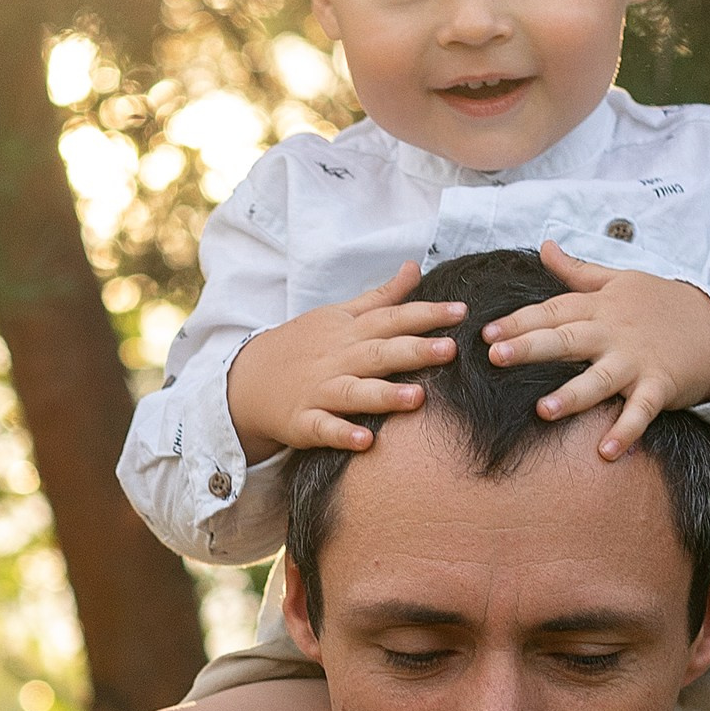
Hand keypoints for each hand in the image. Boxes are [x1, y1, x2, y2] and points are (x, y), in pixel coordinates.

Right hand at [228, 263, 466, 455]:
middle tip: (449, 350)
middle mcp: (338, 359)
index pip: (392, 318)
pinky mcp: (303, 421)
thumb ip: (381, 297)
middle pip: (379, 353)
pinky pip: (324, 429)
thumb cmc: (303, 346)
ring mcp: (319, 391)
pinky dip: (342, 434)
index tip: (462, 311)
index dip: (426, 314)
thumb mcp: (339, 315)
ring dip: (384, 395)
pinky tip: (365, 442)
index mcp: (350, 332)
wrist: (247, 380)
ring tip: (416, 398)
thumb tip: (415, 268)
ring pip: (355, 392)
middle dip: (414, 351)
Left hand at [482, 239, 709, 455]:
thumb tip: (544, 247)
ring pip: (600, 378)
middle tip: (495, 357)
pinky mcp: (660, 385)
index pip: (552, 311)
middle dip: (531, 348)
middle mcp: (613, 332)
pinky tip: (606, 452)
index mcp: (599, 307)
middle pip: (567, 339)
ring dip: (573, 395)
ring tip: (544, 410)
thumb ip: (577, 270)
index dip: (518, 321)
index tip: (485, 333)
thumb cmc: (663, 304)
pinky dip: (626, 431)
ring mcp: (637, 360)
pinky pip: (641, 411)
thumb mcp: (620, 279)